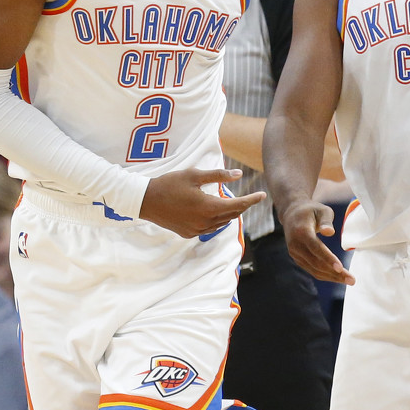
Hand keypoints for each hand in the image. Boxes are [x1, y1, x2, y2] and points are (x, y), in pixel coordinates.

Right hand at [140, 168, 264, 238]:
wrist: (146, 201)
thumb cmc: (170, 184)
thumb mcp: (194, 175)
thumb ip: (218, 175)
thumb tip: (239, 175)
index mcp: (209, 207)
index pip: (238, 205)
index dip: (251, 200)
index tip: (263, 195)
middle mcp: (205, 222)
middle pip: (231, 215)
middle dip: (242, 206)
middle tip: (250, 198)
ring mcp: (197, 230)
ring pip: (221, 223)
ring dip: (229, 214)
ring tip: (233, 203)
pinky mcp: (188, 234)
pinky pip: (209, 228)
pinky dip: (216, 220)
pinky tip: (214, 212)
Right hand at [279, 198, 353, 284]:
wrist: (292, 214)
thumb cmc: (311, 211)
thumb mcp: (321, 210)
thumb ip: (326, 220)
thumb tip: (330, 232)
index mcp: (302, 232)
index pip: (316, 248)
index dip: (328, 259)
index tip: (341, 268)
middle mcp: (296, 245)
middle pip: (316, 263)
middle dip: (335, 273)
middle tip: (352, 280)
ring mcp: (295, 253)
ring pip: (314, 270)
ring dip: (332, 277)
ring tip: (349, 280)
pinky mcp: (297, 258)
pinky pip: (312, 270)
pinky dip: (325, 275)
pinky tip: (337, 277)